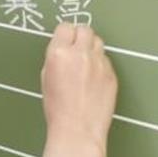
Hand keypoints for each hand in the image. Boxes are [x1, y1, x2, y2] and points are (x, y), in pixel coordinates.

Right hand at [40, 23, 117, 150]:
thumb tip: (63, 48)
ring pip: (98, 42)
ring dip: (91, 47)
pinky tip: (94, 77)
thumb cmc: (58, 108)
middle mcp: (80, 55)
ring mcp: (98, 64)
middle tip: (77, 48)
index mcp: (58, 54)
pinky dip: (100, 63)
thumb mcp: (46, 77)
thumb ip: (55, 58)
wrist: (78, 129)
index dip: (64, 34)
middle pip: (84, 29)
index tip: (65, 39)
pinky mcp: (111, 74)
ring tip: (86, 62)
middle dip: (79, 36)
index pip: (65, 27)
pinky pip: (106, 60)